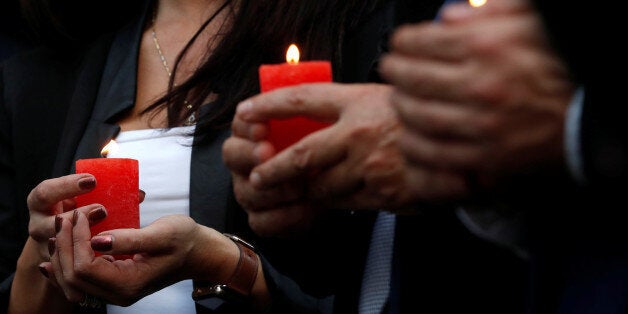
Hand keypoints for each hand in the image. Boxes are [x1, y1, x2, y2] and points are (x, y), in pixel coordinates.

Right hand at [26, 174, 108, 265]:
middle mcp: (38, 223)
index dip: (67, 186)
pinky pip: (67, 262)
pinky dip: (83, 258)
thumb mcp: (82, 198)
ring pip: (57, 245)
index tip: (93, 180)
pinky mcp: (55, 262)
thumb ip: (104, 192)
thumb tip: (138, 194)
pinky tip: (103, 254)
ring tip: (103, 235)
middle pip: (49, 222)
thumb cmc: (75, 210)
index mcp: (41, 201)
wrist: (61, 239)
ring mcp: (45, 244)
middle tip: (102, 209)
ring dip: (80, 239)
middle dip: (77, 216)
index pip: (46, 192)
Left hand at [40, 213, 238, 305]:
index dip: (76, 240)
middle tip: (65, 217)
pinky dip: (65, 264)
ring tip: (60, 228)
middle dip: (64, 245)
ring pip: (71, 280)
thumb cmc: (186, 241)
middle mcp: (118, 293)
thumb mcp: (162, 234)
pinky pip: (80, 279)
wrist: (199, 252)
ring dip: (62, 253)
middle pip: (73, 276)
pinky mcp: (114, 281)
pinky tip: (54, 254)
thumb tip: (97, 241)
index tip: (80, 214)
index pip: (86, 267)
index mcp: (129, 284)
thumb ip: (128, 239)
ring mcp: (115, 290)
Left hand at [223, 83, 467, 234]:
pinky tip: (343, 196)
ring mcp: (371, 165)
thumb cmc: (422, 119)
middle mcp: (360, 133)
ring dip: (311, 189)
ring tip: (309, 188)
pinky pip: (346, 203)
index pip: (302, 99)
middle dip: (274, 170)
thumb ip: (352, 107)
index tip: (246, 111)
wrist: (465, 149)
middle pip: (301, 154)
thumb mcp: (388, 98)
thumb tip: (314, 115)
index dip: (269, 105)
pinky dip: (337, 202)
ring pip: (322, 186)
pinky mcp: (382, 194)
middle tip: (259, 177)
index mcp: (359, 101)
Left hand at [379, 0, 573, 189]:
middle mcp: (480, 84)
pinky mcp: (487, 156)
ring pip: (417, 115)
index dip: (402, 42)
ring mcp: (482, 124)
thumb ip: (489, 12)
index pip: (422, 41)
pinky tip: (411, 136)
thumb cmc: (566, 64)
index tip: (399, 44)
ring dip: (400, 105)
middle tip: (391, 69)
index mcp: (488, 45)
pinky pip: (434, 152)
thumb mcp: (532, 21)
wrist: (596, 116)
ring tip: (400, 99)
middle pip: (412, 77)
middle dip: (394, 71)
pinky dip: (415, 144)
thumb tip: (450, 16)